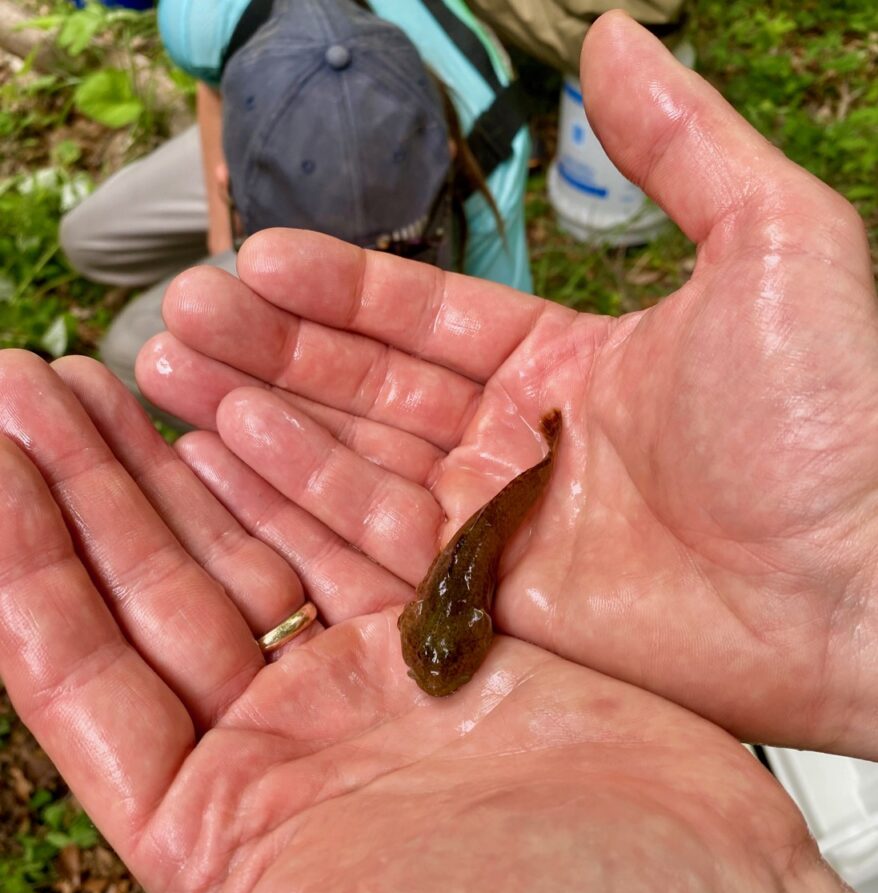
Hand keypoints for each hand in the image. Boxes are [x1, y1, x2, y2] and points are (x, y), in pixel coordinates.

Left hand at [1, 355, 875, 892]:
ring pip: (245, 546)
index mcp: (217, 828)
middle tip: (30, 382)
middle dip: (87, 483)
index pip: (80, 669)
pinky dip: (302, 470)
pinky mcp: (446, 634)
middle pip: (150, 586)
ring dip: (179, 460)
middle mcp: (279, 745)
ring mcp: (363, 680)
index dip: (23, 561)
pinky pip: (352, 529)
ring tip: (120, 371)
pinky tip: (249, 409)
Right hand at [139, 13, 877, 758]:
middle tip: (184, 310)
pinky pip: (371, 544)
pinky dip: (299, 495)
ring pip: (354, 463)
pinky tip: (228, 445)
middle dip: (275, 349)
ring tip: (174, 368)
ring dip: (263, 415)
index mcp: (570, 366)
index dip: (343, 290)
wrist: (861, 584)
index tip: (261, 253)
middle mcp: (521, 448)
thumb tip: (612, 41)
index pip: (428, 320)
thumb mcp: (772, 241)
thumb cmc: (837, 418)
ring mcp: (498, 531)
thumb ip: (682, 145)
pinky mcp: (486, 608)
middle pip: (370, 392)